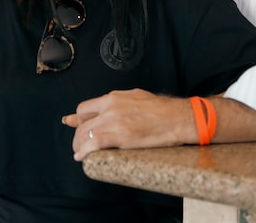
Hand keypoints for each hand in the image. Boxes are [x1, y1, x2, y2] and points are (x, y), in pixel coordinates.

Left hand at [61, 89, 194, 160]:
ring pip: (86, 135)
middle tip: (80, 144)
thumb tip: (102, 108)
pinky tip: (82, 157)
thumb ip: (112, 103)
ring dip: (79, 146)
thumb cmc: (159, 108)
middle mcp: (110, 109)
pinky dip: (84, 152)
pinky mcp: (121, 137)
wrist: (177, 117)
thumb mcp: (132, 98)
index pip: (84, 109)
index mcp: (112, 98)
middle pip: (82, 124)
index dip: (79, 121)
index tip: (80, 128)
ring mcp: (115, 122)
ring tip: (81, 152)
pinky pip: (94, 145)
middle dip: (78, 136)